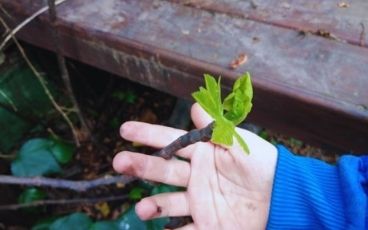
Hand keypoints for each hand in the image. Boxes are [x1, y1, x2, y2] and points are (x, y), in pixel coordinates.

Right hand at [113, 103, 277, 228]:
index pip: (171, 142)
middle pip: (163, 170)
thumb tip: (194, 104)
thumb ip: (215, 127)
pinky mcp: (208, 225)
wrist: (283, 198)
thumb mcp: (239, 143)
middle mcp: (195, 177)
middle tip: (119, 162)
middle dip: (140, 165)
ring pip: (168, 203)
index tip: (125, 129)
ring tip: (144, 209)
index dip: (148, 134)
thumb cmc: (263, 165)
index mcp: (202, 154)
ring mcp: (199, 202)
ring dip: (153, 205)